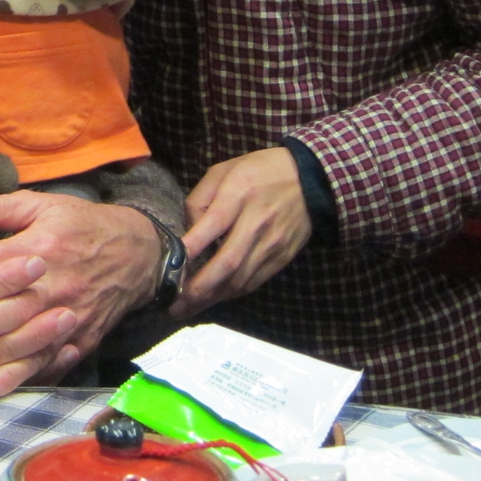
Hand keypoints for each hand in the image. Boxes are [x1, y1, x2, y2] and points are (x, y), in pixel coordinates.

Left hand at [0, 193, 164, 398]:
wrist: (138, 255)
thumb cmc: (81, 225)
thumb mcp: (41, 205)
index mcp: (39, 246)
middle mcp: (52, 285)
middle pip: (4, 306)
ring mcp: (67, 317)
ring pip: (21, 339)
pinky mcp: (77, 341)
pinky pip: (44, 363)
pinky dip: (16, 378)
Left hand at [173, 147, 311, 315]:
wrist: (311, 181)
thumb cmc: (259, 171)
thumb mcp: (223, 170)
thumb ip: (200, 198)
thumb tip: (187, 231)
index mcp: (238, 194)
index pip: (212, 224)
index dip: (190, 248)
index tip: (169, 267)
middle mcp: (256, 222)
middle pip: (227, 262)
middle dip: (199, 288)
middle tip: (175, 305)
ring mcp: (272, 244)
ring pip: (240, 280)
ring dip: (213, 298)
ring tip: (188, 309)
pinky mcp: (282, 258)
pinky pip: (254, 282)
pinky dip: (232, 293)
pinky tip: (214, 298)